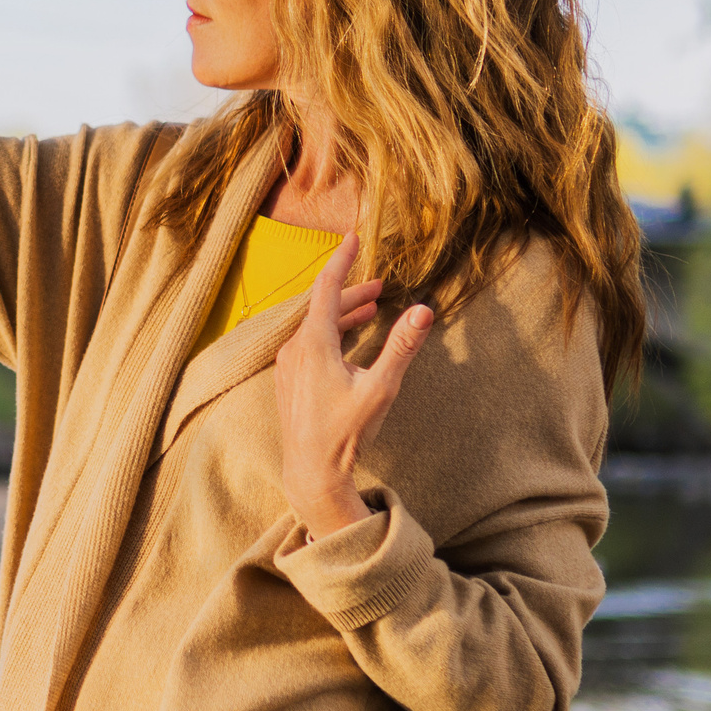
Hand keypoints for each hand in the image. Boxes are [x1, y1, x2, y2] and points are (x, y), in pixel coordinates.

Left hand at [273, 233, 434, 538]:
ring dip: (341, 315)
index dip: (342, 261)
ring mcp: (287, 366)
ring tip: (369, 310)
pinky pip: (307, 344)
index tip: (352, 237)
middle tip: (378, 285)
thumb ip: (402, 347)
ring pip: (314, 326)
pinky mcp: (287, 381)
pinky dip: (329, 333)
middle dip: (350, 293)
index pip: (326, 288)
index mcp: (313, 343)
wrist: (311, 472)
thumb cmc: (345, 433)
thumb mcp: (381, 388)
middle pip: (321, 307)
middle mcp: (294, 349)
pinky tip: (347, 343)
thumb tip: (423, 311)